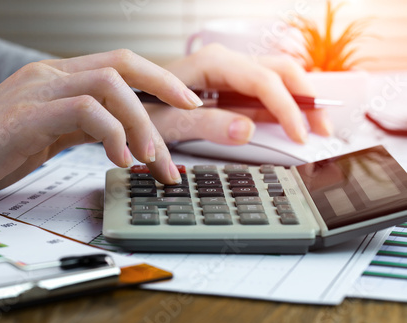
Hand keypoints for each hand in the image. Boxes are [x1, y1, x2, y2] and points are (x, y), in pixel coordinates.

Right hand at [0, 49, 201, 207]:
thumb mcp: (50, 134)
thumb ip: (83, 127)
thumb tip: (123, 138)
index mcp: (60, 80)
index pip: (121, 65)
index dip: (162, 79)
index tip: (190, 103)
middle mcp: (52, 76)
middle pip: (123, 66)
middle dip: (166, 93)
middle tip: (189, 128)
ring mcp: (38, 91)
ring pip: (110, 86)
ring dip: (142, 124)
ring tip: (153, 161)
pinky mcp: (26, 115)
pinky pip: (83, 112)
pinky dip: (111, 135)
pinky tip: (120, 161)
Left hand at [147, 44, 332, 144]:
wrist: (124, 104)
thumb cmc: (139, 110)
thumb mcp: (168, 123)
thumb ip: (207, 125)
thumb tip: (248, 128)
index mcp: (211, 64)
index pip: (263, 81)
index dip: (286, 108)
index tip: (299, 135)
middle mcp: (225, 62)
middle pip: (280, 71)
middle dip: (305, 98)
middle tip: (322, 128)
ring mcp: (229, 72)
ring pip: (278, 76)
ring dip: (301, 99)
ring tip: (316, 125)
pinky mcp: (229, 86)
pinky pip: (264, 90)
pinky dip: (283, 104)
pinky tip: (292, 121)